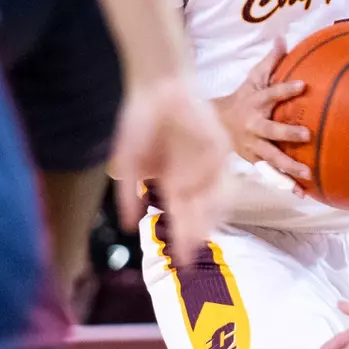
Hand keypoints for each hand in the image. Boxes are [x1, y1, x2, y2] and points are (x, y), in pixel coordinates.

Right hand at [112, 74, 230, 261]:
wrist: (157, 87)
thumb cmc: (139, 120)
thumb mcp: (128, 160)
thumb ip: (127, 193)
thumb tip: (127, 226)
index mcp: (172, 180)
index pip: (180, 216)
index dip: (181, 238)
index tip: (179, 260)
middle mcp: (193, 175)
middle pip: (197, 213)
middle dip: (192, 236)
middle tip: (189, 258)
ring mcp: (208, 163)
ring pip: (213, 200)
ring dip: (206, 220)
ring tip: (198, 238)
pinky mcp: (218, 148)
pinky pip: (222, 178)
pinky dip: (217, 195)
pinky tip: (211, 210)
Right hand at [212, 37, 311, 181]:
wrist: (215, 124)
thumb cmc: (243, 97)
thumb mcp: (253, 78)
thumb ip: (270, 61)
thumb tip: (283, 38)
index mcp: (255, 103)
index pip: (271, 94)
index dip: (286, 90)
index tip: (304, 86)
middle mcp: (253, 126)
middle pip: (270, 131)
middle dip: (287, 134)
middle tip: (307, 135)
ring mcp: (252, 146)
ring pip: (271, 158)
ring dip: (289, 167)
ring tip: (308, 174)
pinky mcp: (254, 161)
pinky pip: (271, 173)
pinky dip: (285, 184)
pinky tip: (303, 192)